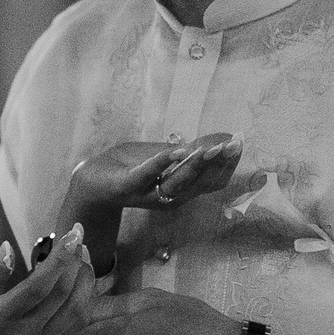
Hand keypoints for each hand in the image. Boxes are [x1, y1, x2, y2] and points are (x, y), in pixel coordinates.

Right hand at [0, 226, 95, 334]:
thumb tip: (8, 247)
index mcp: (2, 317)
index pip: (41, 285)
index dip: (61, 258)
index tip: (71, 233)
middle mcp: (26, 333)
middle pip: (64, 294)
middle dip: (77, 261)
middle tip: (77, 238)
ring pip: (77, 311)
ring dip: (86, 282)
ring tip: (83, 258)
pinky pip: (75, 327)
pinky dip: (85, 302)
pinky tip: (83, 284)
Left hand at [64, 135, 242, 218]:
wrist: (92, 181)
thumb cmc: (130, 166)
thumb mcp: (164, 156)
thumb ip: (190, 150)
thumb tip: (224, 137)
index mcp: (181, 190)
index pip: (211, 180)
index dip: (227, 165)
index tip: (240, 145)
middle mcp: (169, 197)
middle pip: (199, 182)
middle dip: (218, 163)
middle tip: (234, 144)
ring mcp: (149, 194)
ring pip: (177, 181)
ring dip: (194, 164)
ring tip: (211, 148)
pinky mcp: (127, 186)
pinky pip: (146, 174)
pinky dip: (161, 163)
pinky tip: (175, 151)